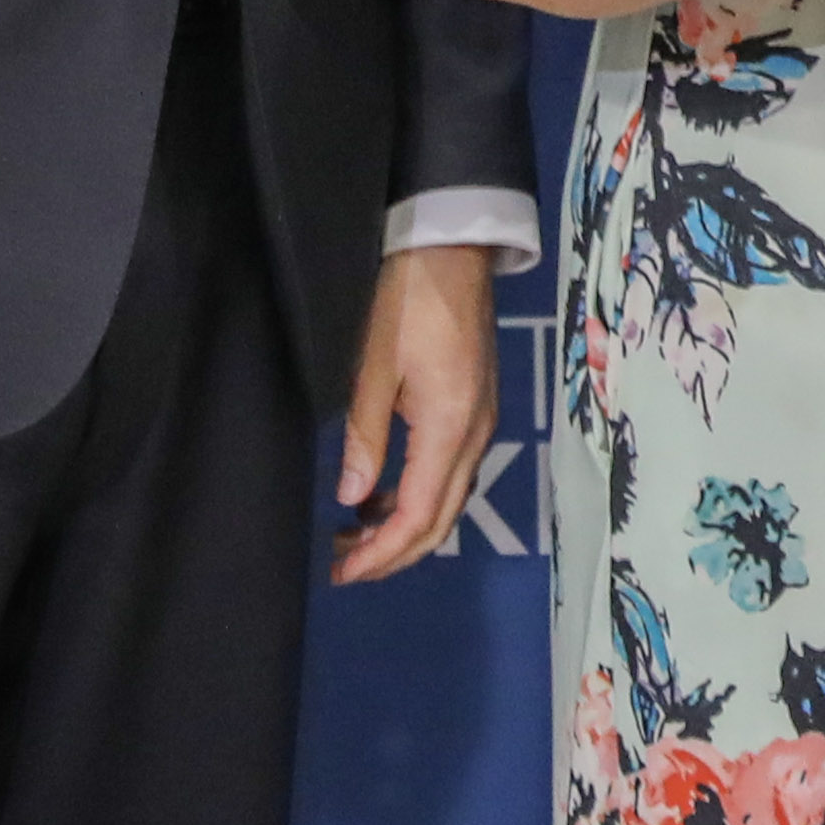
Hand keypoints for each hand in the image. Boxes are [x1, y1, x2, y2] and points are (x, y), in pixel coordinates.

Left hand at [334, 242, 500, 584]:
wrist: (453, 251)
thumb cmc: (406, 302)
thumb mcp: (373, 368)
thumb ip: (365, 437)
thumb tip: (353, 499)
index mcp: (450, 428)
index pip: (419, 515)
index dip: (382, 554)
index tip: (343, 573)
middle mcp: (476, 435)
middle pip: (442, 518)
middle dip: (394, 553)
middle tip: (344, 567)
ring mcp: (482, 423)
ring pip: (449, 499)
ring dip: (404, 527)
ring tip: (352, 535)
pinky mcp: (476, 409)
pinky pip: (451, 473)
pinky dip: (417, 496)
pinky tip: (380, 494)